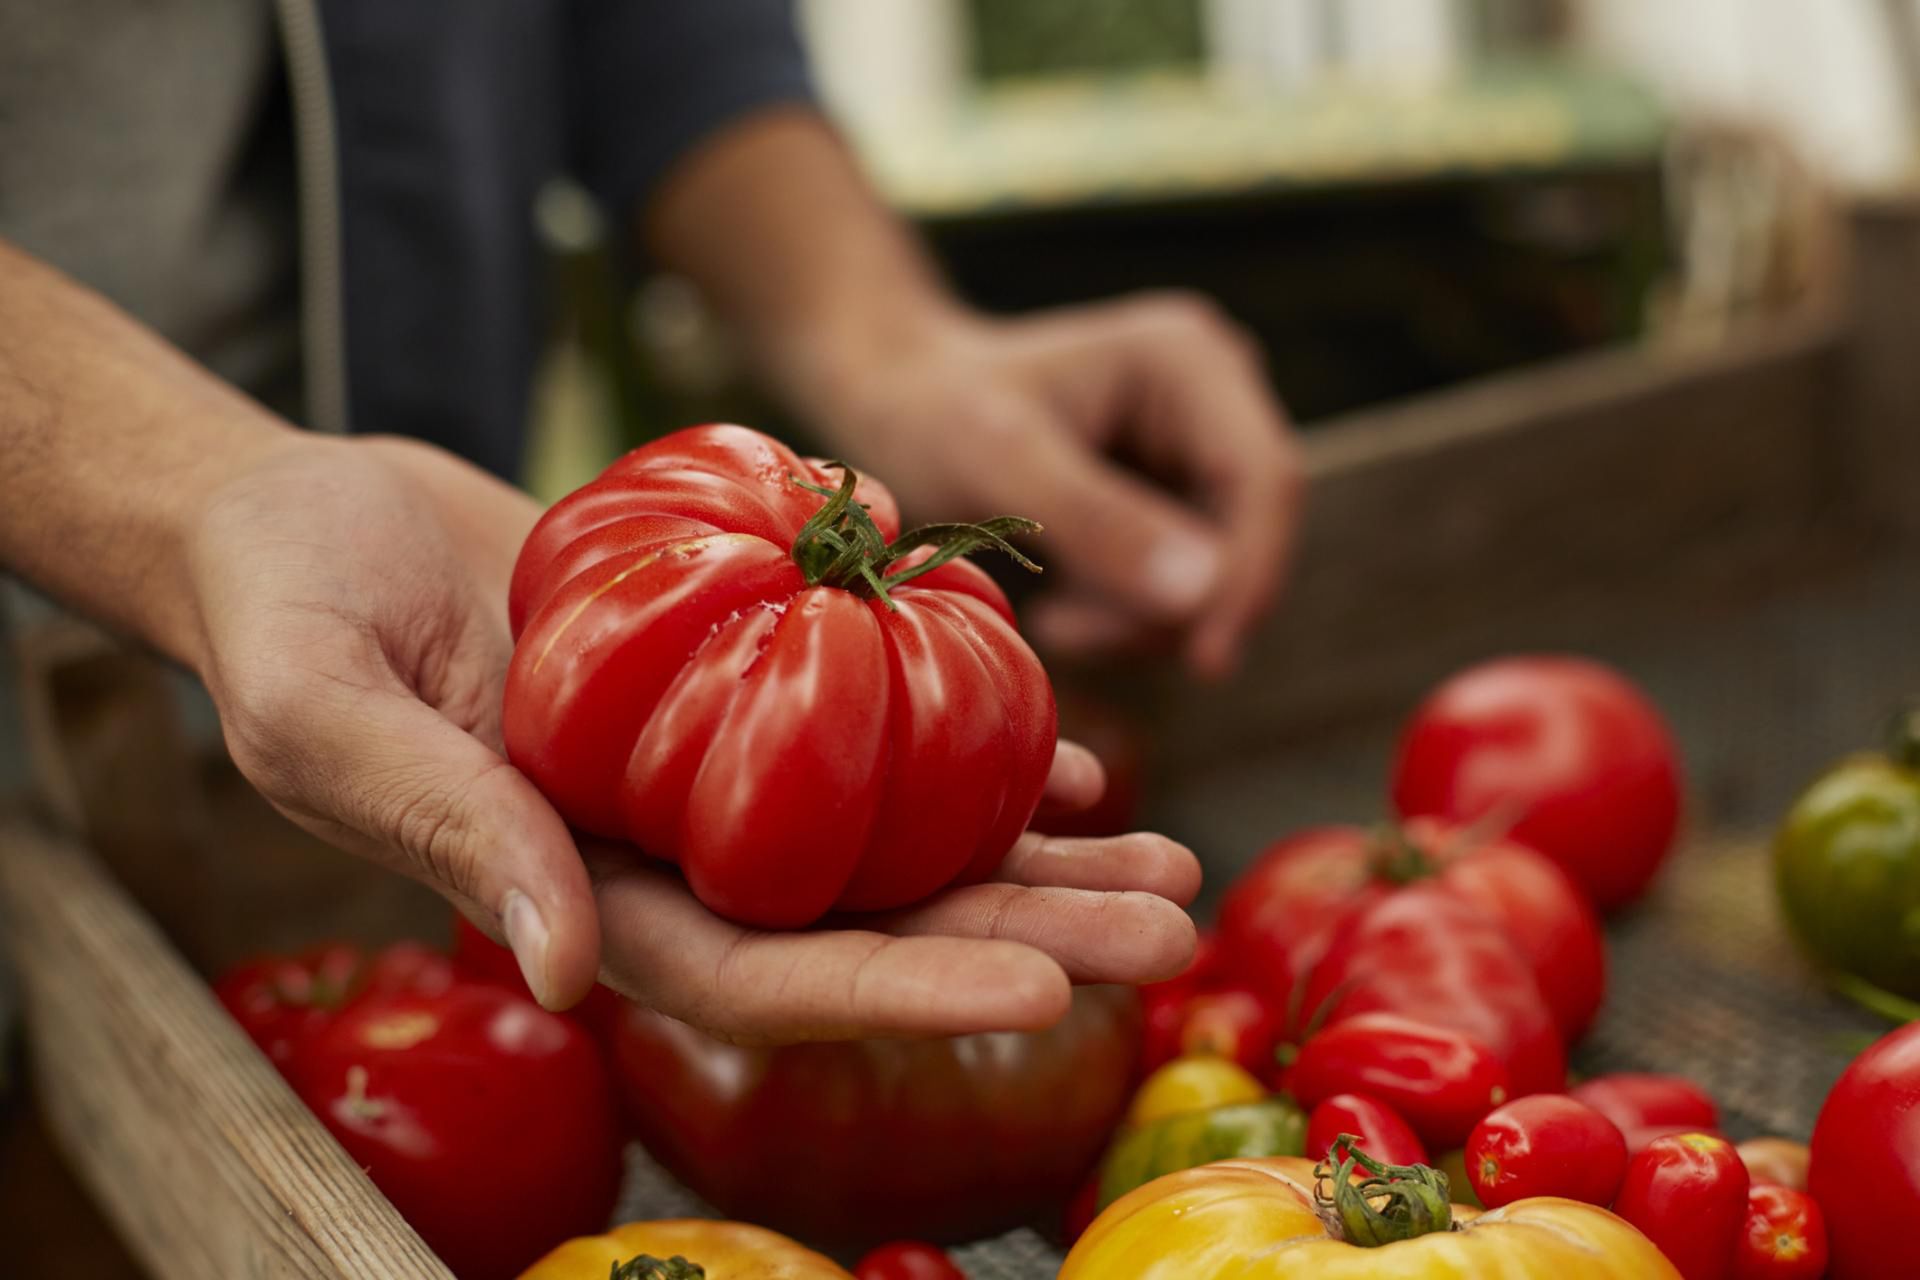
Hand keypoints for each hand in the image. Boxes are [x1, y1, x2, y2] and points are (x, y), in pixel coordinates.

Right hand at [185, 435, 1197, 1037]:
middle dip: (1019, 932)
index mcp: (576, 896)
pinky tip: (1077, 754)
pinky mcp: (734, 684)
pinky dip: (971, 739)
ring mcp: (708, 776)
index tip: (1037, 989)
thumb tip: (557, 971)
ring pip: (895, 835)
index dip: (893, 988)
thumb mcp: (327, 717)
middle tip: (1168, 929)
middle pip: (866, 920)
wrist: (304, 516)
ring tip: (1166, 856)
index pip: (756, 976)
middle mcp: (665, 855)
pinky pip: (870, 725)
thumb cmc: (282, 616)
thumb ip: (446, 831)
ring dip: (1033, 852)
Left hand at [807, 292, 1303, 676]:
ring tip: (1054, 618)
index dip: (1251, 574)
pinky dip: (1130, 618)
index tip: (1206, 660)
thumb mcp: (1002, 465)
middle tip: (1069, 631)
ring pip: (1220, 576)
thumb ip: (1101, 524)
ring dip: (1142, 622)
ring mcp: (1200, 452)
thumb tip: (1204, 593)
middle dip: (1175, 606)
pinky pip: (1185, 590)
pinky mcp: (1179, 503)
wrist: (897, 405)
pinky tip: (1063, 608)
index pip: (1267, 478)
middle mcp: (1214, 398)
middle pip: (1249, 534)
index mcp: (1190, 359)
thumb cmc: (933, 414)